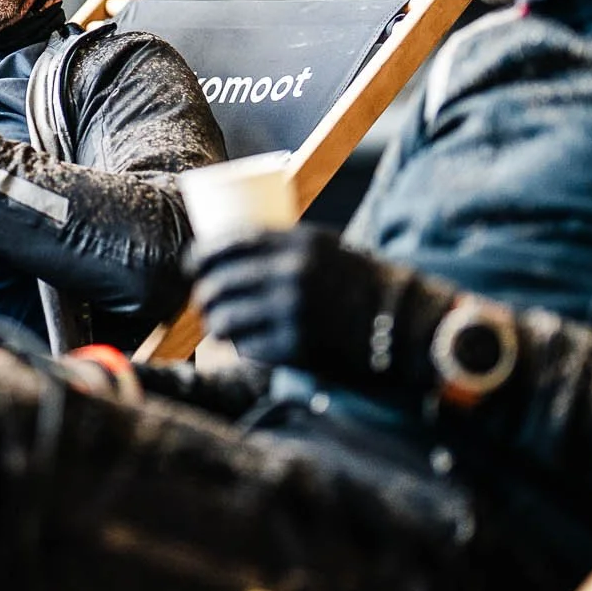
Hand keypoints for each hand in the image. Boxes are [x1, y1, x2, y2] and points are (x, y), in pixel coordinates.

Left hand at [188, 226, 450, 402]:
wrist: (400, 320)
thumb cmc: (358, 281)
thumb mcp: (324, 247)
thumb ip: (283, 247)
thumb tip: (230, 253)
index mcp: (298, 242)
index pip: (227, 244)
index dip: (199, 256)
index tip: (191, 265)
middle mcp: (292, 275)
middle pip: (219, 284)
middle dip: (203, 295)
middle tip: (205, 301)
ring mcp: (292, 314)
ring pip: (226, 320)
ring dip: (216, 324)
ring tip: (219, 325)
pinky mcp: (296, 348)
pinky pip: (248, 348)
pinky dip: (242, 347)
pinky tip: (246, 344)